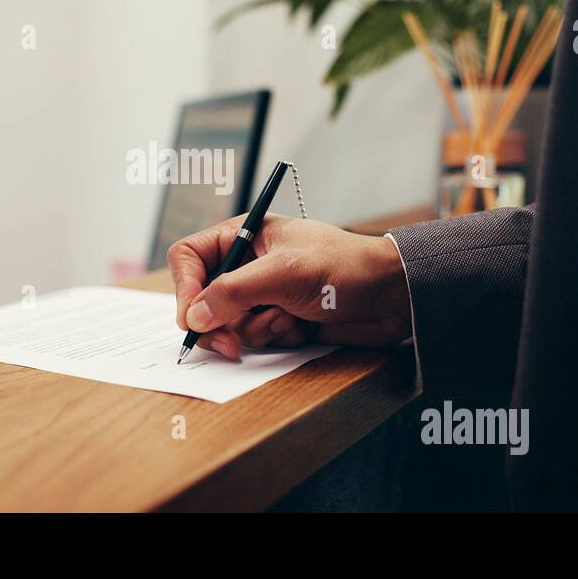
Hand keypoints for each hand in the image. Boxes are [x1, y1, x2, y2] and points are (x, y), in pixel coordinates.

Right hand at [166, 213, 411, 359]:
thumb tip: (194, 314)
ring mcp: (264, 292)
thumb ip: (233, 293)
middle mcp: (249, 263)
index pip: (190, 257)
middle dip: (220, 322)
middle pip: (204, 298)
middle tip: (232, 344)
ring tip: (289, 318)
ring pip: (231, 323)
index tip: (194, 317)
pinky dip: (278, 336)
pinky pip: (257, 337)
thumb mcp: (283, 274)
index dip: (186, 287)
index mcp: (244, 235)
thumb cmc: (345, 267)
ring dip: (258, 329)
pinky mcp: (280, 317)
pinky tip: (303, 325)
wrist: (391, 295)